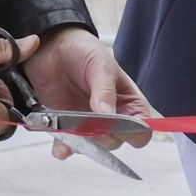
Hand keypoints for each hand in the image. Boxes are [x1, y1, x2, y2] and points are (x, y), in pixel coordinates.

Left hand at [21, 25, 155, 158]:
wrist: (54, 47)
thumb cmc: (85, 52)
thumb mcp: (100, 66)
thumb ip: (104, 91)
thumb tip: (107, 116)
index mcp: (129, 104)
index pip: (141, 131)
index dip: (133, 132)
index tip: (117, 124)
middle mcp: (113, 118)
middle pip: (115, 142)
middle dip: (102, 136)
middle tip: (89, 121)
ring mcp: (89, 124)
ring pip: (92, 147)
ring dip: (81, 143)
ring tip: (70, 130)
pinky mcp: (68, 126)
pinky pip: (68, 145)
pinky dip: (64, 148)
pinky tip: (60, 148)